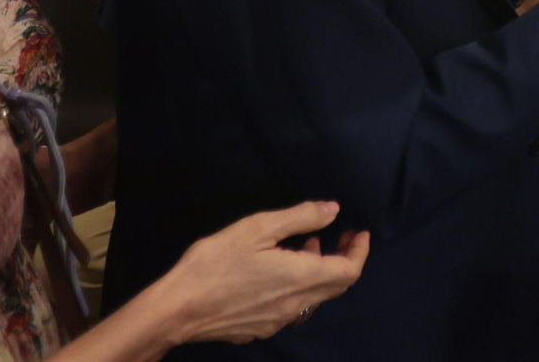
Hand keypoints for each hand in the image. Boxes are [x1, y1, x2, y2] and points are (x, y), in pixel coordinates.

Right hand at [161, 201, 369, 344]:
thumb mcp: (258, 228)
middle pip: (336, 287)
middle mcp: (296, 305)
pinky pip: (291, 306)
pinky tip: (278, 269)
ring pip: (313, 297)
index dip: (359, 252)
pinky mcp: (259, 329)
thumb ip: (300, 218)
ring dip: (319, 271)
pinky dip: (299, 284)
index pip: (348, 272)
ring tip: (308, 246)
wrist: (179, 309)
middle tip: (340, 235)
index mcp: (302, 279)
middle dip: (344, 258)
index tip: (359, 233)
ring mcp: (278, 322)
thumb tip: (333, 209)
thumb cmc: (217, 262)